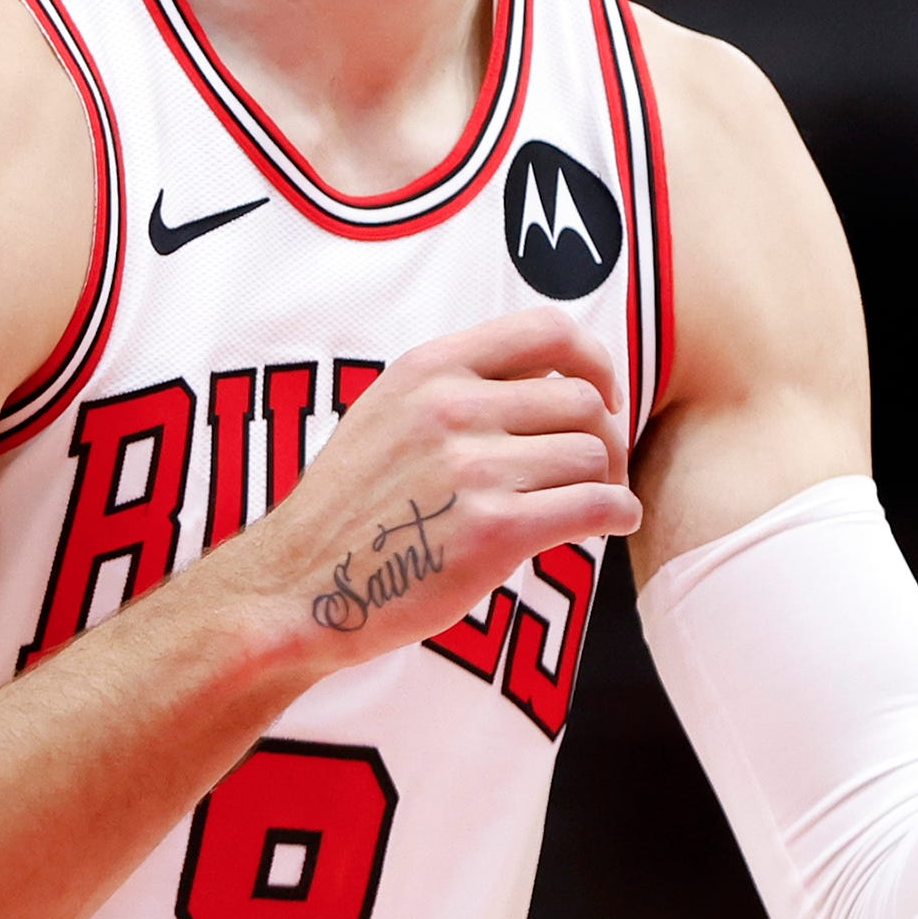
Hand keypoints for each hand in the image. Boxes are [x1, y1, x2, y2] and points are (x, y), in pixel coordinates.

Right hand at [218, 305, 637, 671]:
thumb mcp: (385, 413)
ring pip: (593, 455)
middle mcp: (452, 408)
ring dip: (608, 482)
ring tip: (593, 504)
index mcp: (429, 369)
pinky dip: (619, 515)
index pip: (548, 330)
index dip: (594, 360)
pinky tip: (610, 525)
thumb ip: (454, 388)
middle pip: (581, 401)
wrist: (298, 587)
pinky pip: (595, 506)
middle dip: (605, 436)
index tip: (602, 395)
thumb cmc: (349, 510)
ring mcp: (473, 469)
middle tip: (598, 471)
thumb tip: (547, 380)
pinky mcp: (494, 532)